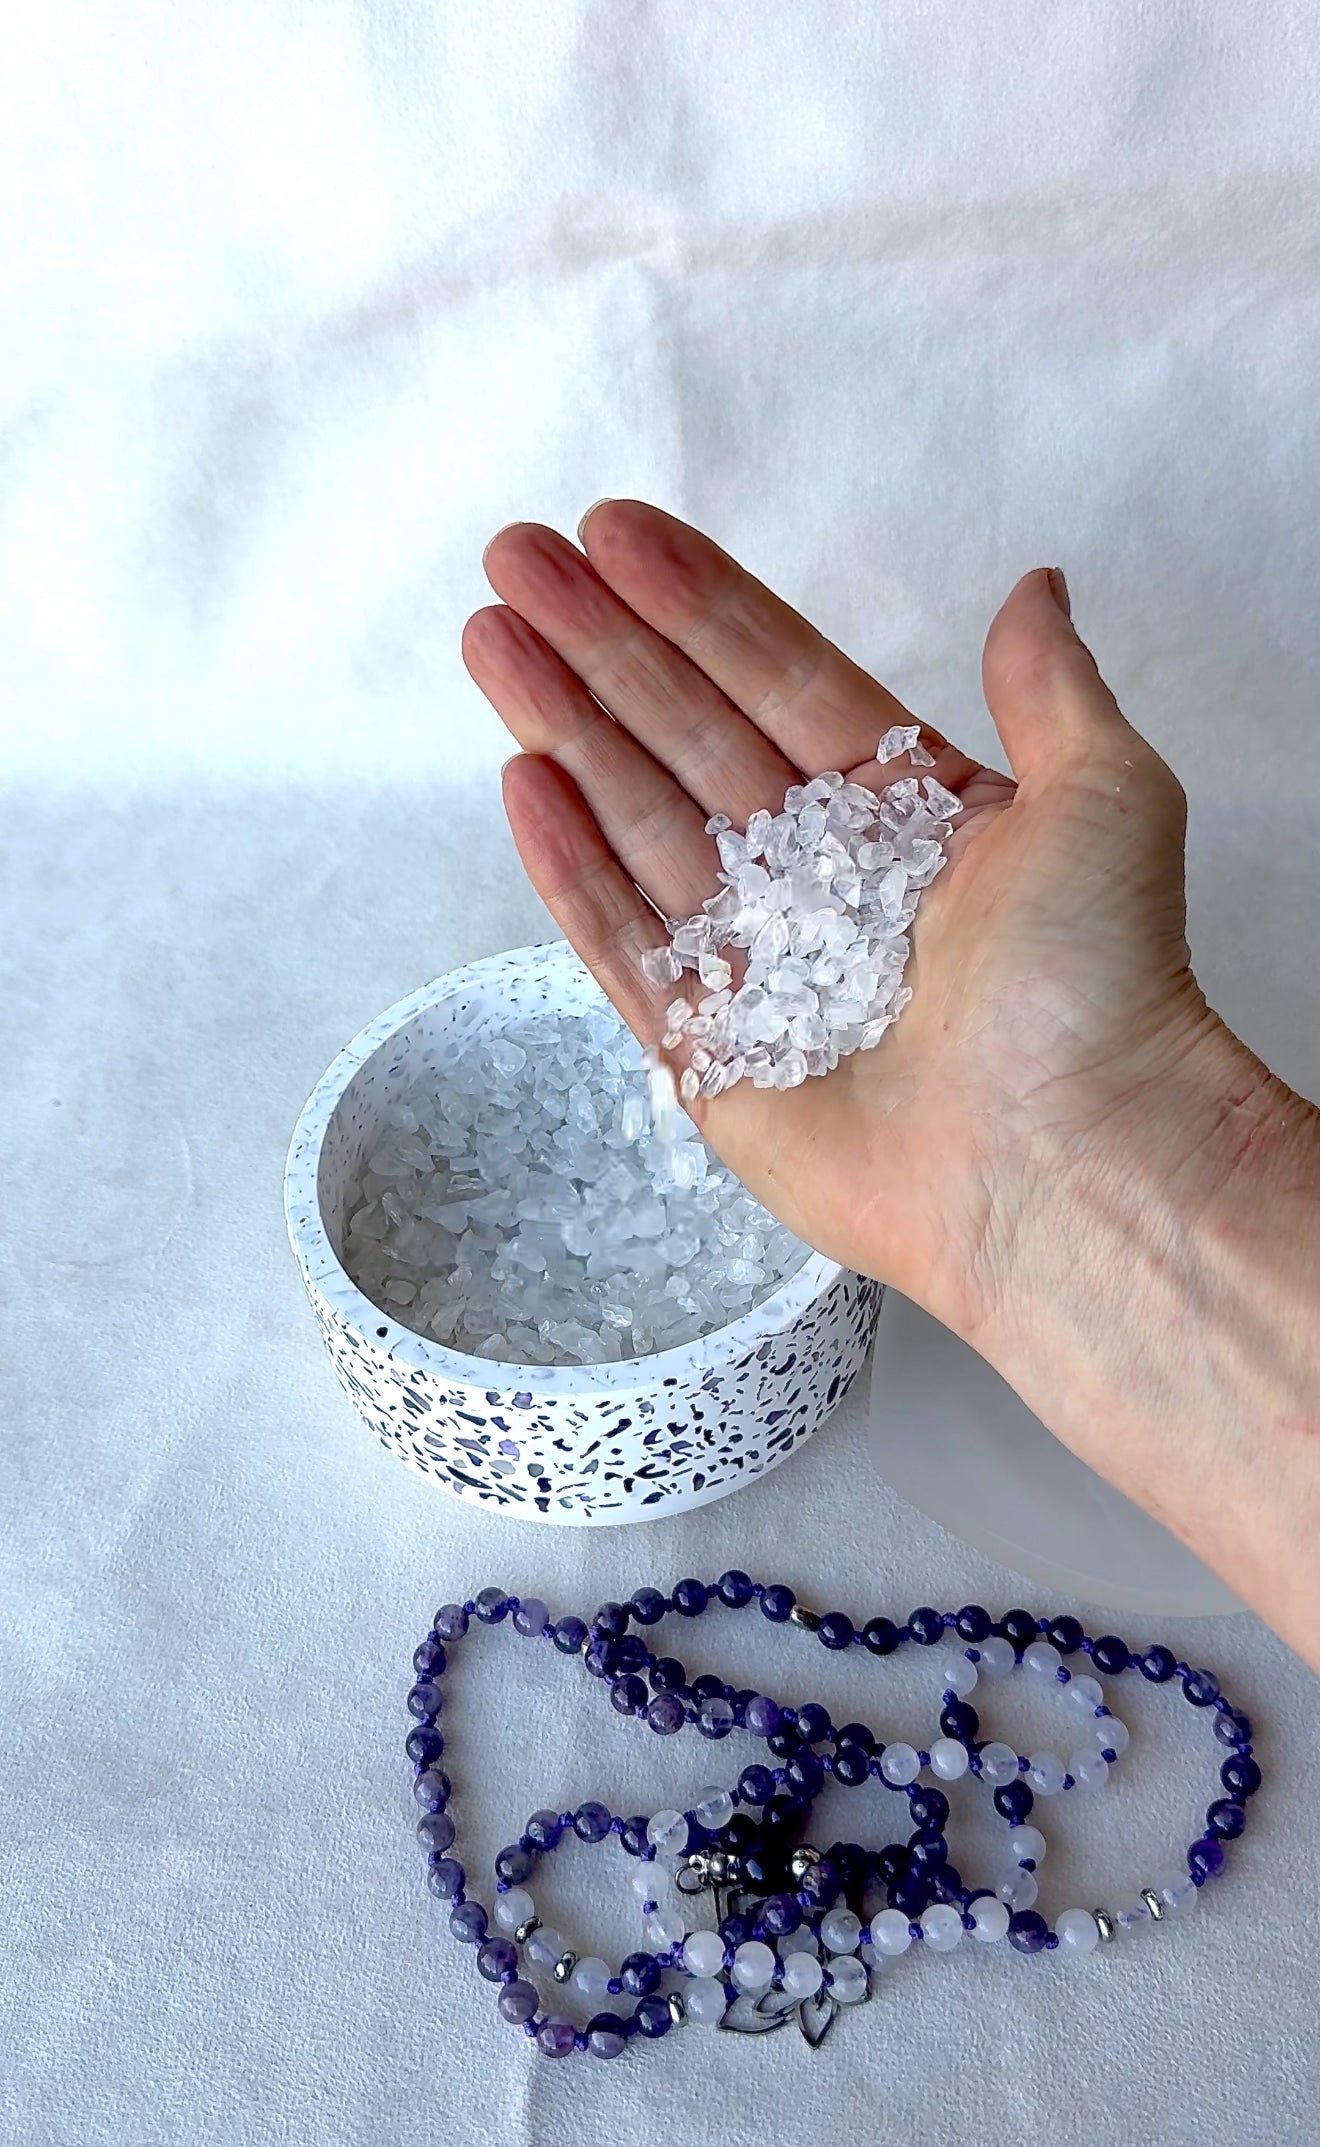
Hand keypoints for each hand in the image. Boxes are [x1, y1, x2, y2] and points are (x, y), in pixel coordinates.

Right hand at [461, 499, 1217, 1343]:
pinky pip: (623, 947)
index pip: (781, 685)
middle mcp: (825, 884)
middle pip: (689, 739)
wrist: (1071, 1159)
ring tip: (490, 637)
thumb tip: (1035, 584)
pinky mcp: (712, 1059)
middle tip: (516, 558)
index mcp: (909, 816)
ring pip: (639, 824)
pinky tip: (521, 779)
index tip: (619, 533)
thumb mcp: (1106, 794)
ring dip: (563, 728)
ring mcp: (760, 970)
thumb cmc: (1103, 982)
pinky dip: (569, 868)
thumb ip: (1049, 685)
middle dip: (601, 647)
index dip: (700, 608)